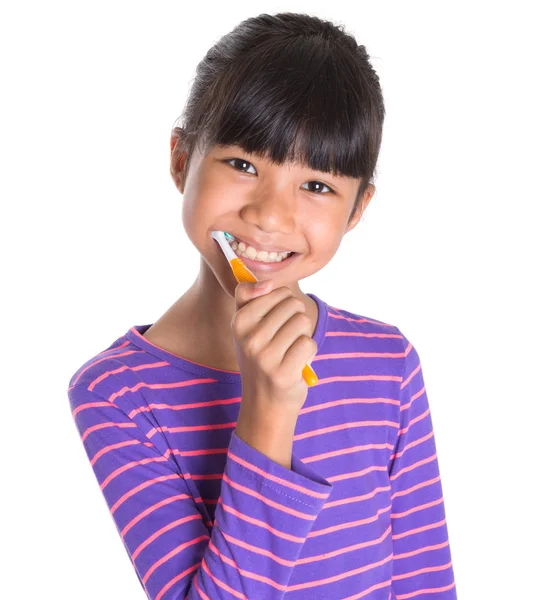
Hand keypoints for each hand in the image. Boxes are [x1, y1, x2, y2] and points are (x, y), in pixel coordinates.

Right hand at [232, 280, 317, 416]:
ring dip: (302, 336)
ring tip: (289, 351)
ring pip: (302, 322)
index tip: (271, 323)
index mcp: (239, 321)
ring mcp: (264, 356)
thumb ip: (249, 296)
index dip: (283, 304)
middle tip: (282, 340)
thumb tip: (267, 282)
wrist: (264, 403)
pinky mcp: (283, 372)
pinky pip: (309, 343)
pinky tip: (296, 363)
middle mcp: (248, 337)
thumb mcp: (246, 326)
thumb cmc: (260, 358)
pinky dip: (308, 352)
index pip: (277, 291)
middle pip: (293, 304)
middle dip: (294, 319)